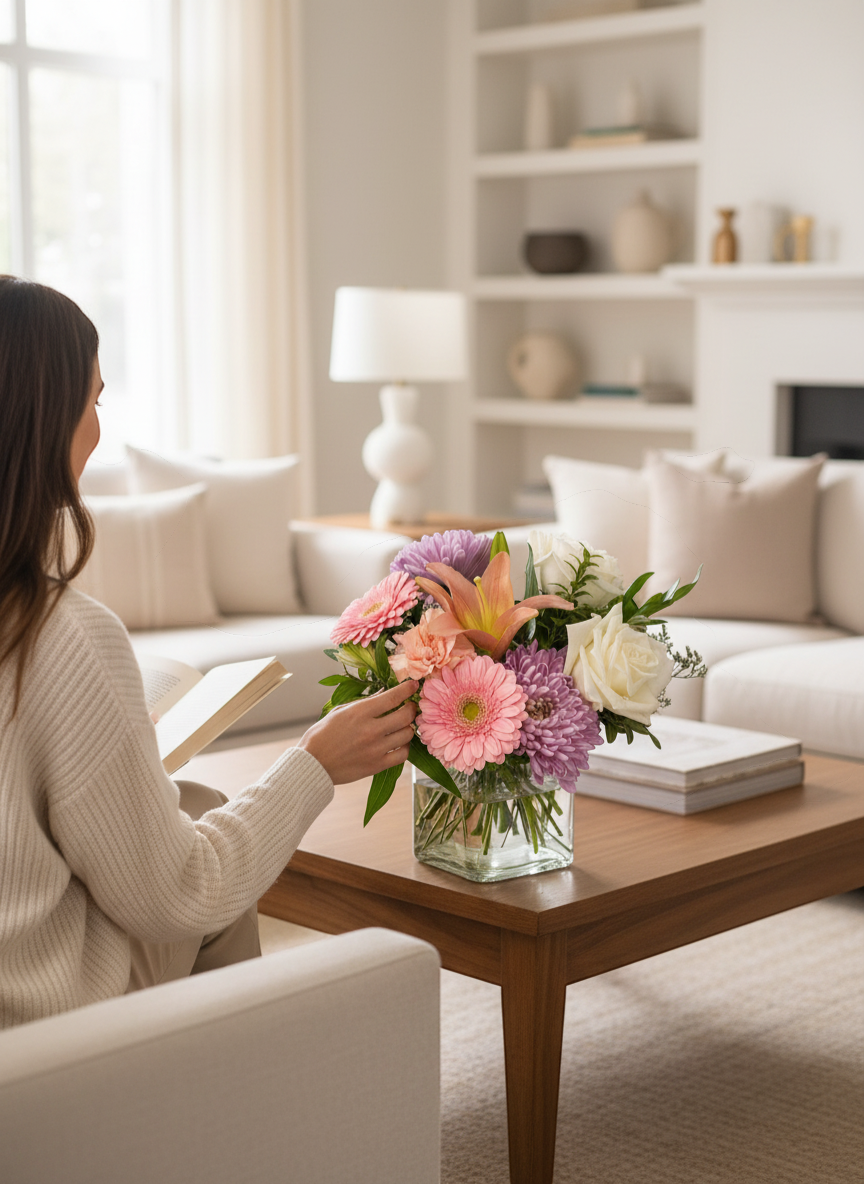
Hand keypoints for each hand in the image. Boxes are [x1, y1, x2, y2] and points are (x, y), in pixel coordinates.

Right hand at [297, 681, 417, 785]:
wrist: (312, 765)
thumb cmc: (321, 735)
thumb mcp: (339, 712)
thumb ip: (363, 703)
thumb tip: (383, 693)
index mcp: (359, 713)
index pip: (393, 697)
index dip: (407, 689)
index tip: (413, 686)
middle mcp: (371, 730)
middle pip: (405, 715)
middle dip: (411, 708)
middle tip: (410, 707)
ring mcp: (375, 749)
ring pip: (407, 734)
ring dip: (408, 727)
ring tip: (403, 725)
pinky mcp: (377, 765)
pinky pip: (402, 755)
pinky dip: (404, 747)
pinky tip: (399, 743)